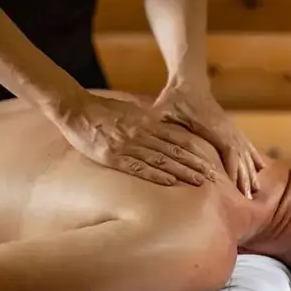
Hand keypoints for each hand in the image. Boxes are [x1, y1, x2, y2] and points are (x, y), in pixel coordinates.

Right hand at [54, 91, 214, 186]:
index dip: (196, 151)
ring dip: (182, 171)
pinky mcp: (113, 156)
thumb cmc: (101, 110)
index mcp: (147, 123)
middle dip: (196, 164)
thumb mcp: (130, 111)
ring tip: (200, 182)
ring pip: (161, 160)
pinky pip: (138, 167)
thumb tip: (162, 128)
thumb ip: (148, 121)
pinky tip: (170, 182)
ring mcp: (128, 145)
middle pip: (175, 151)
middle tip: (215, 177)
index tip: (211, 162)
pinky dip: (156, 175)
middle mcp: (142, 134)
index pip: (179, 138)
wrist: (75, 108)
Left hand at [153, 85, 263, 197]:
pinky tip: (260, 169)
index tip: (235, 188)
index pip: (228, 149)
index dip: (233, 169)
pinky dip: (253, 158)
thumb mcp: (162, 110)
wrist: (189, 81)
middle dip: (245, 176)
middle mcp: (225, 126)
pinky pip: (246, 145)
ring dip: (251, 170)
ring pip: (245, 151)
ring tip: (255, 191)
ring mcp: (230, 127)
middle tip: (248, 198)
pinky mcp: (230, 128)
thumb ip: (157, 125)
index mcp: (212, 125)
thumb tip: (144, 136)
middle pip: (240, 154)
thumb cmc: (174, 98)